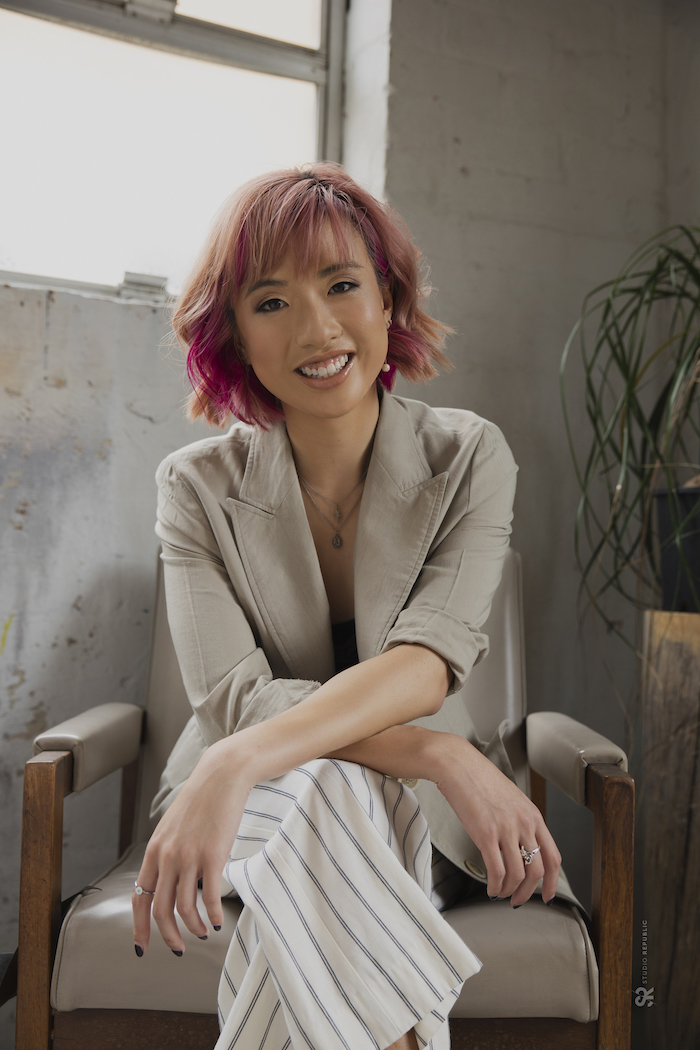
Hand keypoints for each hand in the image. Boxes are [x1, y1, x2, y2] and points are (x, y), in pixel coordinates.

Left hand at [132, 738, 250, 955]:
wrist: (222, 776)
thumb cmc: (201, 801)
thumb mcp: (173, 827)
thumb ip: (167, 853)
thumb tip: (168, 882)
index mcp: (154, 851)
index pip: (139, 897)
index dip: (139, 927)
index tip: (143, 947)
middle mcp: (167, 857)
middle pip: (159, 910)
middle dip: (168, 936)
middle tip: (178, 949)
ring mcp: (189, 857)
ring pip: (184, 908)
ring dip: (193, 928)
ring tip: (203, 933)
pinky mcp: (212, 855)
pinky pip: (209, 898)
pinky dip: (212, 917)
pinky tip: (218, 922)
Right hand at [432, 735, 560, 905]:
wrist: (457, 764)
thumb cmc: (478, 778)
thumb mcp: (510, 799)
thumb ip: (519, 822)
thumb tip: (519, 848)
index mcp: (533, 815)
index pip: (553, 857)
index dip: (552, 882)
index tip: (546, 895)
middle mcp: (524, 823)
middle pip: (537, 871)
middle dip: (527, 892)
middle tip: (517, 900)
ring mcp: (506, 828)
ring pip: (517, 875)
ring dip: (509, 891)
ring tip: (499, 893)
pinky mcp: (485, 833)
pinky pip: (496, 871)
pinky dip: (495, 886)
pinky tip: (490, 887)